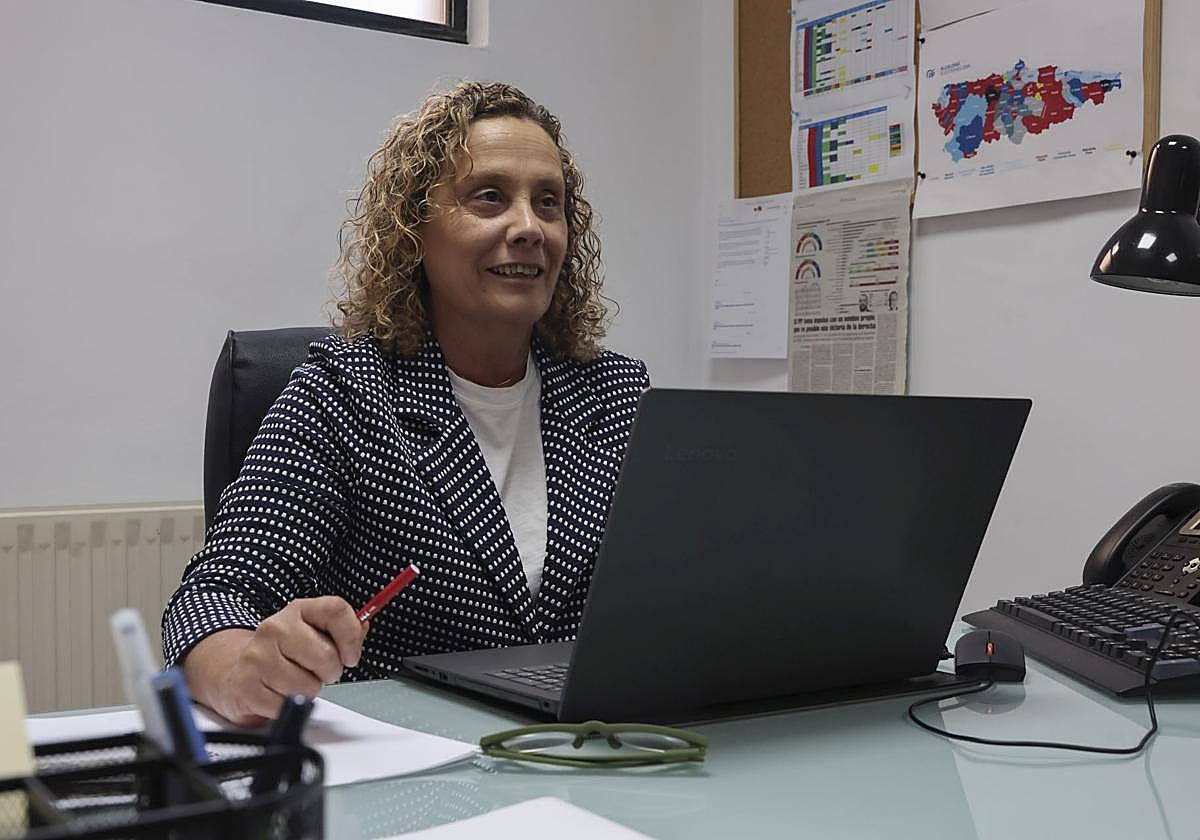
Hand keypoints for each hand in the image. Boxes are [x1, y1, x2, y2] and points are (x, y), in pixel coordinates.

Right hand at [184, 597, 366, 725]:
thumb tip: (364, 624)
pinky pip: (286, 705)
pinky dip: (287, 706)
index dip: (351, 636)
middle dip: (331, 672)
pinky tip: (278, 694)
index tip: (351, 655)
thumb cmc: (285, 655)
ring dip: (308, 691)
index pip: (335, 609)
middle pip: (325, 655)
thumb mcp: (314, 633)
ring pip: (307, 686)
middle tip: (320, 673)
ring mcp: (258, 655)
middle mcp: (275, 627)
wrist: (238, 673)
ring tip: (295, 682)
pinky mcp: (246, 685)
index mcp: (298, 610)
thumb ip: (343, 630)